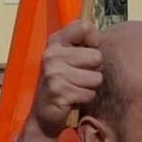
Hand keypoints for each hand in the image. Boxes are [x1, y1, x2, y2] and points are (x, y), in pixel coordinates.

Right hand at [30, 16, 106, 141]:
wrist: (44, 114)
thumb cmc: (63, 84)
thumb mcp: (68, 58)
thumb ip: (82, 43)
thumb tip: (97, 35)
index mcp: (56, 42)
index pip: (85, 27)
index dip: (94, 41)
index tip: (86, 52)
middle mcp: (52, 54)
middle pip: (96, 56)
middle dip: (93, 70)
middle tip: (78, 77)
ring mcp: (54, 73)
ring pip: (96, 77)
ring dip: (89, 87)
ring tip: (75, 88)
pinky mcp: (58, 91)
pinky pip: (89, 94)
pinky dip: (84, 99)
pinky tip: (72, 99)